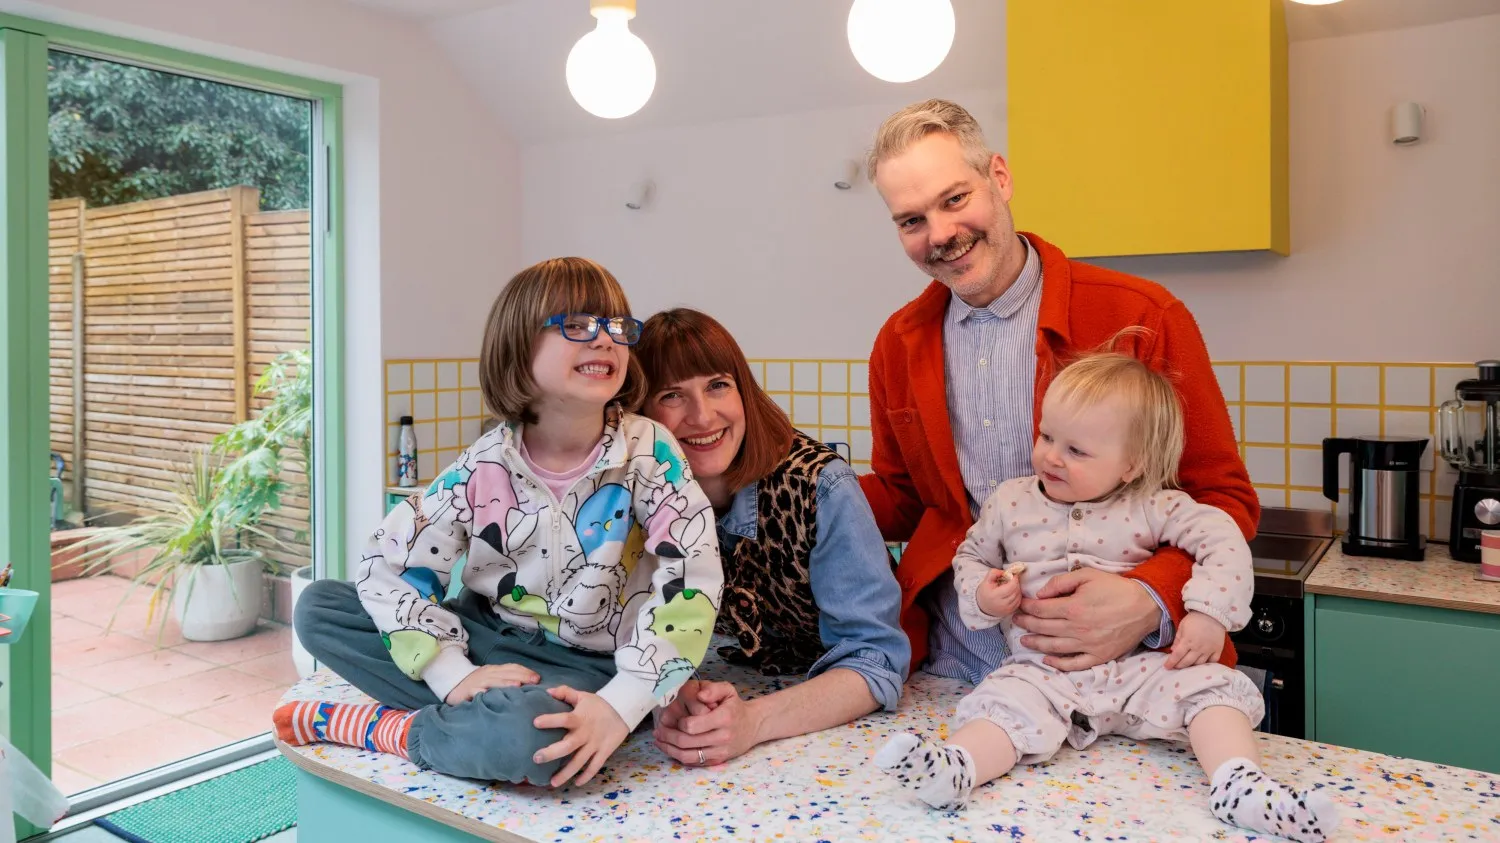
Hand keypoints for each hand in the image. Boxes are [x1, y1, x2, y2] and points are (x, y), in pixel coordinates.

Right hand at [444, 663, 539, 704]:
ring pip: (493, 681)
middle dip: (521, 676)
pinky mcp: (467, 691)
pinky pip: (475, 691)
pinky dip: (482, 692)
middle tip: (534, 681)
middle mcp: (487, 673)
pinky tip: (489, 695)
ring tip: (517, 686)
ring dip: (505, 683)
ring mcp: (477, 681)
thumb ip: (506, 680)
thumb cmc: (477, 684)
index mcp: (495, 670)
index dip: (525, 671)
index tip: (538, 678)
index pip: (512, 667)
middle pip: (506, 673)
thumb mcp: (492, 679)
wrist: (453, 685)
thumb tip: (527, 685)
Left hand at [531, 686, 629, 786]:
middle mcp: (586, 733)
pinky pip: (595, 767)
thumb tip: (547, 690)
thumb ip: (565, 692)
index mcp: (579, 718)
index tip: (535, 723)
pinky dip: (586, 776)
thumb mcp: (582, 695)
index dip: (550, 720)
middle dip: (552, 753)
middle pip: (568, 746)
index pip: (564, 719)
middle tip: (536, 758)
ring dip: (566, 773)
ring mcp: (595, 744)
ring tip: (552, 782)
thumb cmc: (599, 704)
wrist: (624, 709)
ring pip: (579, 762)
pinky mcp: (604, 752)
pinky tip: (576, 783)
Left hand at [653, 681, 763, 765]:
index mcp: (723, 718)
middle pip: (686, 742)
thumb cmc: (735, 706)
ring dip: (669, 749)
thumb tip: (699, 695)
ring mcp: (720, 751)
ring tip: (659, 741)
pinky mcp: (718, 760)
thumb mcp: (728, 690)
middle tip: (657, 731)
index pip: (692, 726)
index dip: (678, 723)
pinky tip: (670, 749)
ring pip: (688, 756)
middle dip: (668, 736)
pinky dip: (679, 757)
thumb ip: (713, 689)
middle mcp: (722, 737)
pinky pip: (694, 763)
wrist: (753, 725)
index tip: (673, 718)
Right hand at [976, 569, 1021, 617]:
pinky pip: (1018, 602)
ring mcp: (1006, 609)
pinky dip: (1017, 596)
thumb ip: (994, 573)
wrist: (983, 606)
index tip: (1013, 575)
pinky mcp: (1009, 612)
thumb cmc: (985, 592)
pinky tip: (1012, 593)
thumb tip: (1006, 572)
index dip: (1015, 579)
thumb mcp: (986, 580)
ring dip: (1017, 589)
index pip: (1011, 586)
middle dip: (1016, 583)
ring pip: (1018, 596)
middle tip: (1012, 580)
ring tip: (1012, 586)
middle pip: (1016, 591)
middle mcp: (1001, 604)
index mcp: (994, 595)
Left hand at [1012, 568, 1160, 670]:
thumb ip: (1061, 582)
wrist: (1146, 606)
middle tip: (1015, 620)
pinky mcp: (1099, 656)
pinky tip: (1047, 660)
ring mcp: (1087, 645)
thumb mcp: (1088, 575)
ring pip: (1053, 647)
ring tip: (1024, 640)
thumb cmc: (1116, 588)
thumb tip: (1041, 594)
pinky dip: (1058, 664)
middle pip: (1043, 628)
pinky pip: (1074, 664)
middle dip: (1026, 624)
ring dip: (1035, 643)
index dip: (1026, 607)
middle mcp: (1077, 629)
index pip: (1040, 610)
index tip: (1019, 605)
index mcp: (1073, 608)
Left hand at [1165, 611, 1225, 669]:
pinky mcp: (1218, 649)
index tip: (1166, 667)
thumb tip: (1172, 651)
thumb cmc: (1195, 619)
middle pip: (1187, 662)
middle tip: (1176, 666)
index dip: (1171, 662)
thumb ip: (1177, 639)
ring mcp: (1209, 650)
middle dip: (1180, 666)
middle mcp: (1198, 647)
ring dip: (1192, 666)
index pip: (1177, 655)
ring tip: (1187, 665)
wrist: (1213, 613)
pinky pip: (1213, 661)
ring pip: (1199, 664)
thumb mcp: (1182, 626)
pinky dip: (1207, 664)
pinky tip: (1202, 663)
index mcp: (1187, 641)